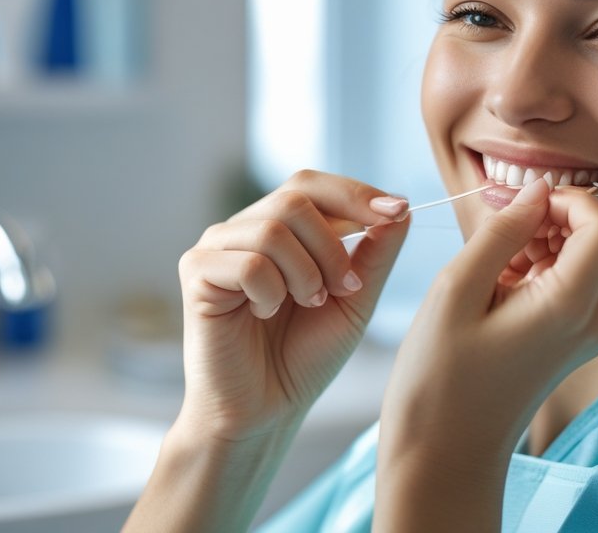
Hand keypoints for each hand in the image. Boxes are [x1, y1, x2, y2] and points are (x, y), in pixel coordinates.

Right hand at [176, 170, 409, 441]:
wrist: (263, 411)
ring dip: (305, 274)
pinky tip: (263, 315)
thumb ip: (376, 253)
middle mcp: (245, 228)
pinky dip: (271, 293)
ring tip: (306, 305)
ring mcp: (217, 246)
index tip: (399, 209)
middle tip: (342, 289)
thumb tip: (401, 207)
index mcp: (281, 228)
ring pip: (273, 228)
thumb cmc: (304, 358)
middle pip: (296, 198)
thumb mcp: (355, 300)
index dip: (357, 193)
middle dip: (333, 245)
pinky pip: (248, 263)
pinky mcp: (195, 271)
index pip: (314, 185)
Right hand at [380, 178, 597, 463]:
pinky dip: (541, 265)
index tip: (520, 202)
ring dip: (546, 239)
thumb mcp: (457, 289)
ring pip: (589, 256)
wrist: (445, 456)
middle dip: (557, 216)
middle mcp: (595, 320)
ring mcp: (588, 333)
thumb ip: (501, 231)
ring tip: (491, 258)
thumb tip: (535, 190)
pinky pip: (573, 282)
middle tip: (501, 222)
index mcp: (571, 306)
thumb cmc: (440, 380)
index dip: (567, 199)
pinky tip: (497, 279)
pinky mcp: (573, 339)